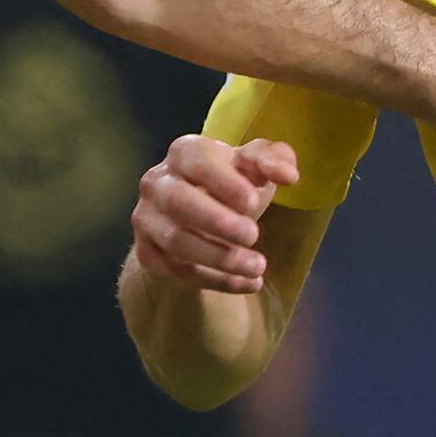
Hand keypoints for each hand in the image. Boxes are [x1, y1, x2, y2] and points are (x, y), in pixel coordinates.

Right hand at [130, 133, 297, 294]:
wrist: (199, 217)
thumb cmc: (232, 184)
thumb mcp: (255, 166)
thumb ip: (274, 160)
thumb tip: (288, 175)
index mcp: (184, 152)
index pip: (199, 162)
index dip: (225, 182)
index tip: (253, 202)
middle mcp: (157, 182)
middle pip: (179, 202)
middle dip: (217, 221)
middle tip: (253, 235)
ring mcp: (147, 218)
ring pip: (176, 241)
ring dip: (220, 257)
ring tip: (258, 267)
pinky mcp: (147, 252)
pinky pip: (176, 271)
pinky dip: (214, 281)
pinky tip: (246, 284)